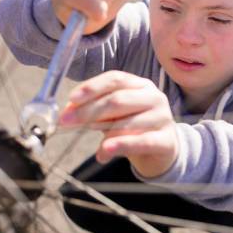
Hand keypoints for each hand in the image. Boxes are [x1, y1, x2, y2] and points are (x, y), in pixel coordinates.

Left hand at [59, 71, 178, 177]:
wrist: (163, 149)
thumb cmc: (135, 127)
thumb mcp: (114, 115)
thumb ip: (94, 110)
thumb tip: (67, 111)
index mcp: (141, 85)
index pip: (115, 79)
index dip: (92, 87)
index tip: (71, 99)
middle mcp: (154, 97)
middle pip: (118, 99)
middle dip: (88, 111)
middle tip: (66, 122)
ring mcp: (163, 118)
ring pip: (127, 122)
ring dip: (102, 132)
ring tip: (87, 138)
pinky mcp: (166, 141)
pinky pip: (141, 142)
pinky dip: (120, 146)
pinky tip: (104, 153)